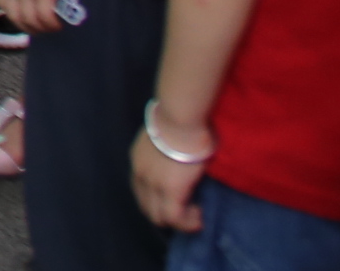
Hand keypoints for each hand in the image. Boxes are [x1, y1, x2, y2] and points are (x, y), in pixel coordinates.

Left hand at [0, 0, 68, 33]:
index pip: (1, 3)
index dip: (12, 13)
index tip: (22, 16)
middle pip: (15, 16)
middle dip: (27, 26)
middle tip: (39, 29)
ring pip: (31, 20)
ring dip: (41, 28)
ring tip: (52, 28)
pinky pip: (45, 16)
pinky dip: (51, 24)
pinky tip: (58, 25)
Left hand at [133, 115, 213, 232]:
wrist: (181, 116)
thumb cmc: (182, 119)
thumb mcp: (168, 136)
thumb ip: (169, 149)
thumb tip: (182, 154)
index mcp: (139, 159)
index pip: (142, 191)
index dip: (159, 201)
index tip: (179, 200)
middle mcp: (140, 173)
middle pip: (147, 207)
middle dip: (167, 214)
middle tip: (189, 211)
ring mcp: (153, 183)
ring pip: (159, 217)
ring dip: (179, 221)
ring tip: (197, 214)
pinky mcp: (170, 190)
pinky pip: (175, 218)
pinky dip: (188, 222)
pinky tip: (200, 215)